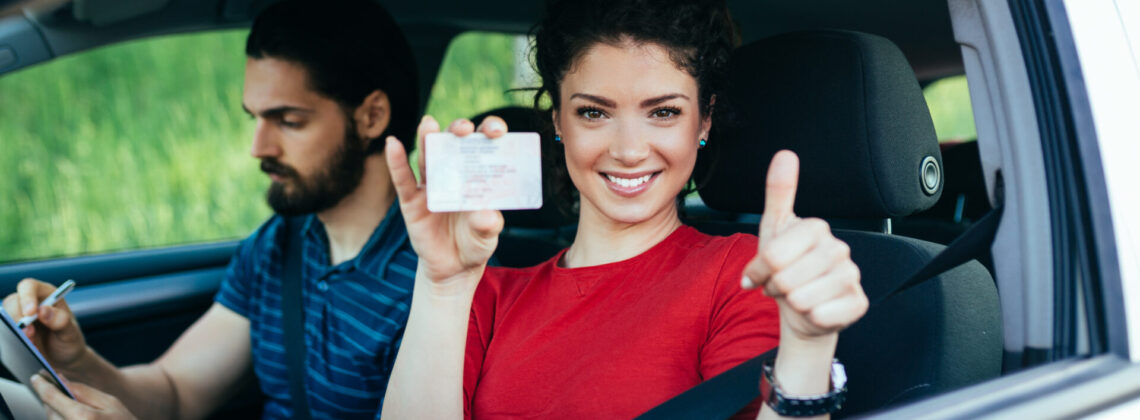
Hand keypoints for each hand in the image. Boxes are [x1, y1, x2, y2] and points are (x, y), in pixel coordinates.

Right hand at [2, 279, 87, 369]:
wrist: (63, 359)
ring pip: (6, 316)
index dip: (27, 296)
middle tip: (30, 333)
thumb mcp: (71, 333)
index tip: (31, 312)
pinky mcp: (13, 329)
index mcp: (48, 295)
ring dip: (15, 330)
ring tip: (32, 343)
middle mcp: (31, 303)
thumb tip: (43, 310)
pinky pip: (5, 330)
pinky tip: (26, 347)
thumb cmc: (69, 342)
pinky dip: (12, 338)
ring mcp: (20, 317)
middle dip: (18, 317)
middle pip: (13, 301)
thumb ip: (61, 321)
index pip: (30, 286)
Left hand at [31, 375, 135, 419]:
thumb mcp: (109, 402)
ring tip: (70, 405)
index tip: (36, 377)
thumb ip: (83, 390)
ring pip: (51, 419)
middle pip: (49, 409)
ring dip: (55, 410)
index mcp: (81, 417)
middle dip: (51, 397)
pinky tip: (73, 416)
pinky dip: (60, 418)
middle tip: (59, 389)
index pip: (51, 397)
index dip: (41, 385)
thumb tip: (61, 380)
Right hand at [385, 116, 507, 294]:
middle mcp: (454, 172)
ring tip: (428, 124)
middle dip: (458, 130)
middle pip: (454, 142)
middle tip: (462, 129)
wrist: (454, 268)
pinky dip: (396, 161)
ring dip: (428, 138)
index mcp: (477, 174)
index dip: (489, 131)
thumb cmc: (475, 243)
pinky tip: (393, 144)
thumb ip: (487, 224)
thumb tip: (486, 214)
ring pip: (429, 156)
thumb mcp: (487, 235)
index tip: (497, 131)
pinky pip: (403, 179)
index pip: (484, 144)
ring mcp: (431, 184)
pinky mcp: (412, 201)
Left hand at [742, 150, 867, 340]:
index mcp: (816, 227)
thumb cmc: (785, 266)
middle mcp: (839, 248)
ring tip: (795, 295)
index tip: (764, 269)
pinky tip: (813, 310)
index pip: (772, 254)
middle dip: (775, 287)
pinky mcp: (858, 303)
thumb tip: (785, 154)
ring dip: (791, 304)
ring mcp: (852, 276)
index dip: (760, 268)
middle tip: (780, 285)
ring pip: (802, 299)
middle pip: (786, 278)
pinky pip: (821, 315)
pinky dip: (809, 318)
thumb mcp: (773, 229)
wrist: (801, 308)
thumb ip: (779, 192)